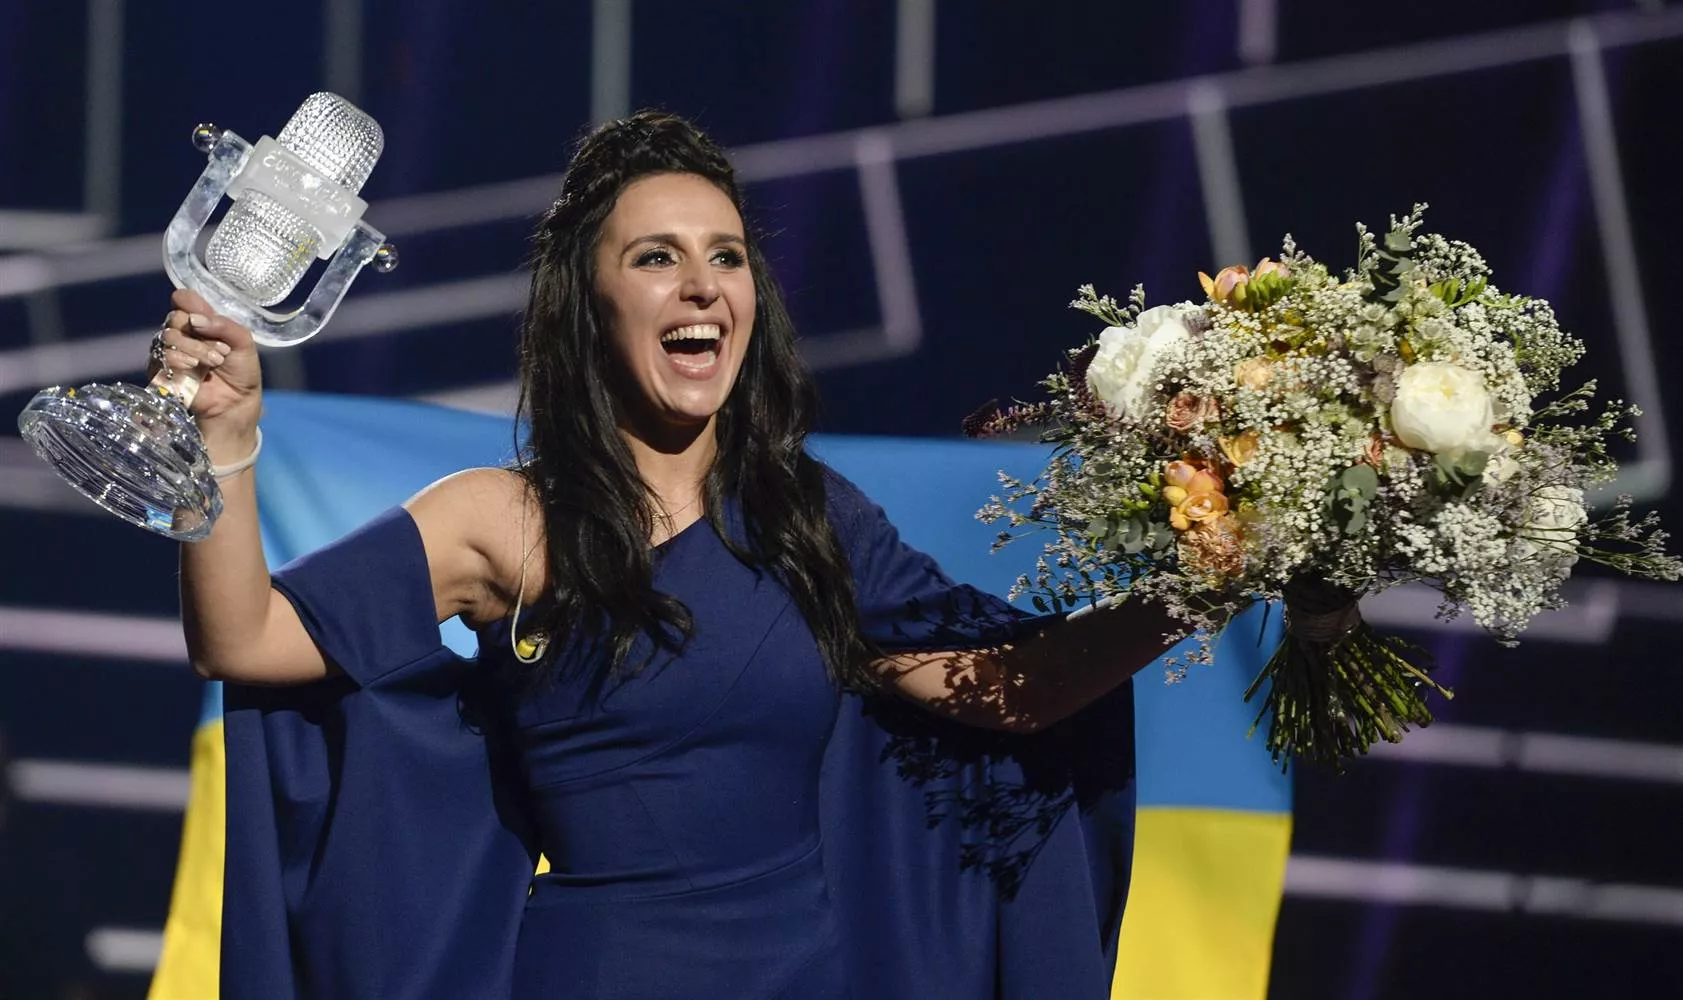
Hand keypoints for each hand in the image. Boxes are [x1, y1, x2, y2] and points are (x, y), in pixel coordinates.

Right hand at [149, 288, 262, 447]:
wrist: (236, 402)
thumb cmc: (241, 370)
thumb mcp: (243, 343)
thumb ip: (224, 325)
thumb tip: (195, 320)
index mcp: (199, 321)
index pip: (183, 300)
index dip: (190, 305)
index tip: (204, 320)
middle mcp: (181, 332)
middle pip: (175, 318)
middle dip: (199, 334)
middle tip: (221, 352)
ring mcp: (168, 351)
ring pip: (168, 337)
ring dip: (194, 349)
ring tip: (214, 363)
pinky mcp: (160, 370)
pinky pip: (160, 357)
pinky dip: (180, 361)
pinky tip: (195, 368)